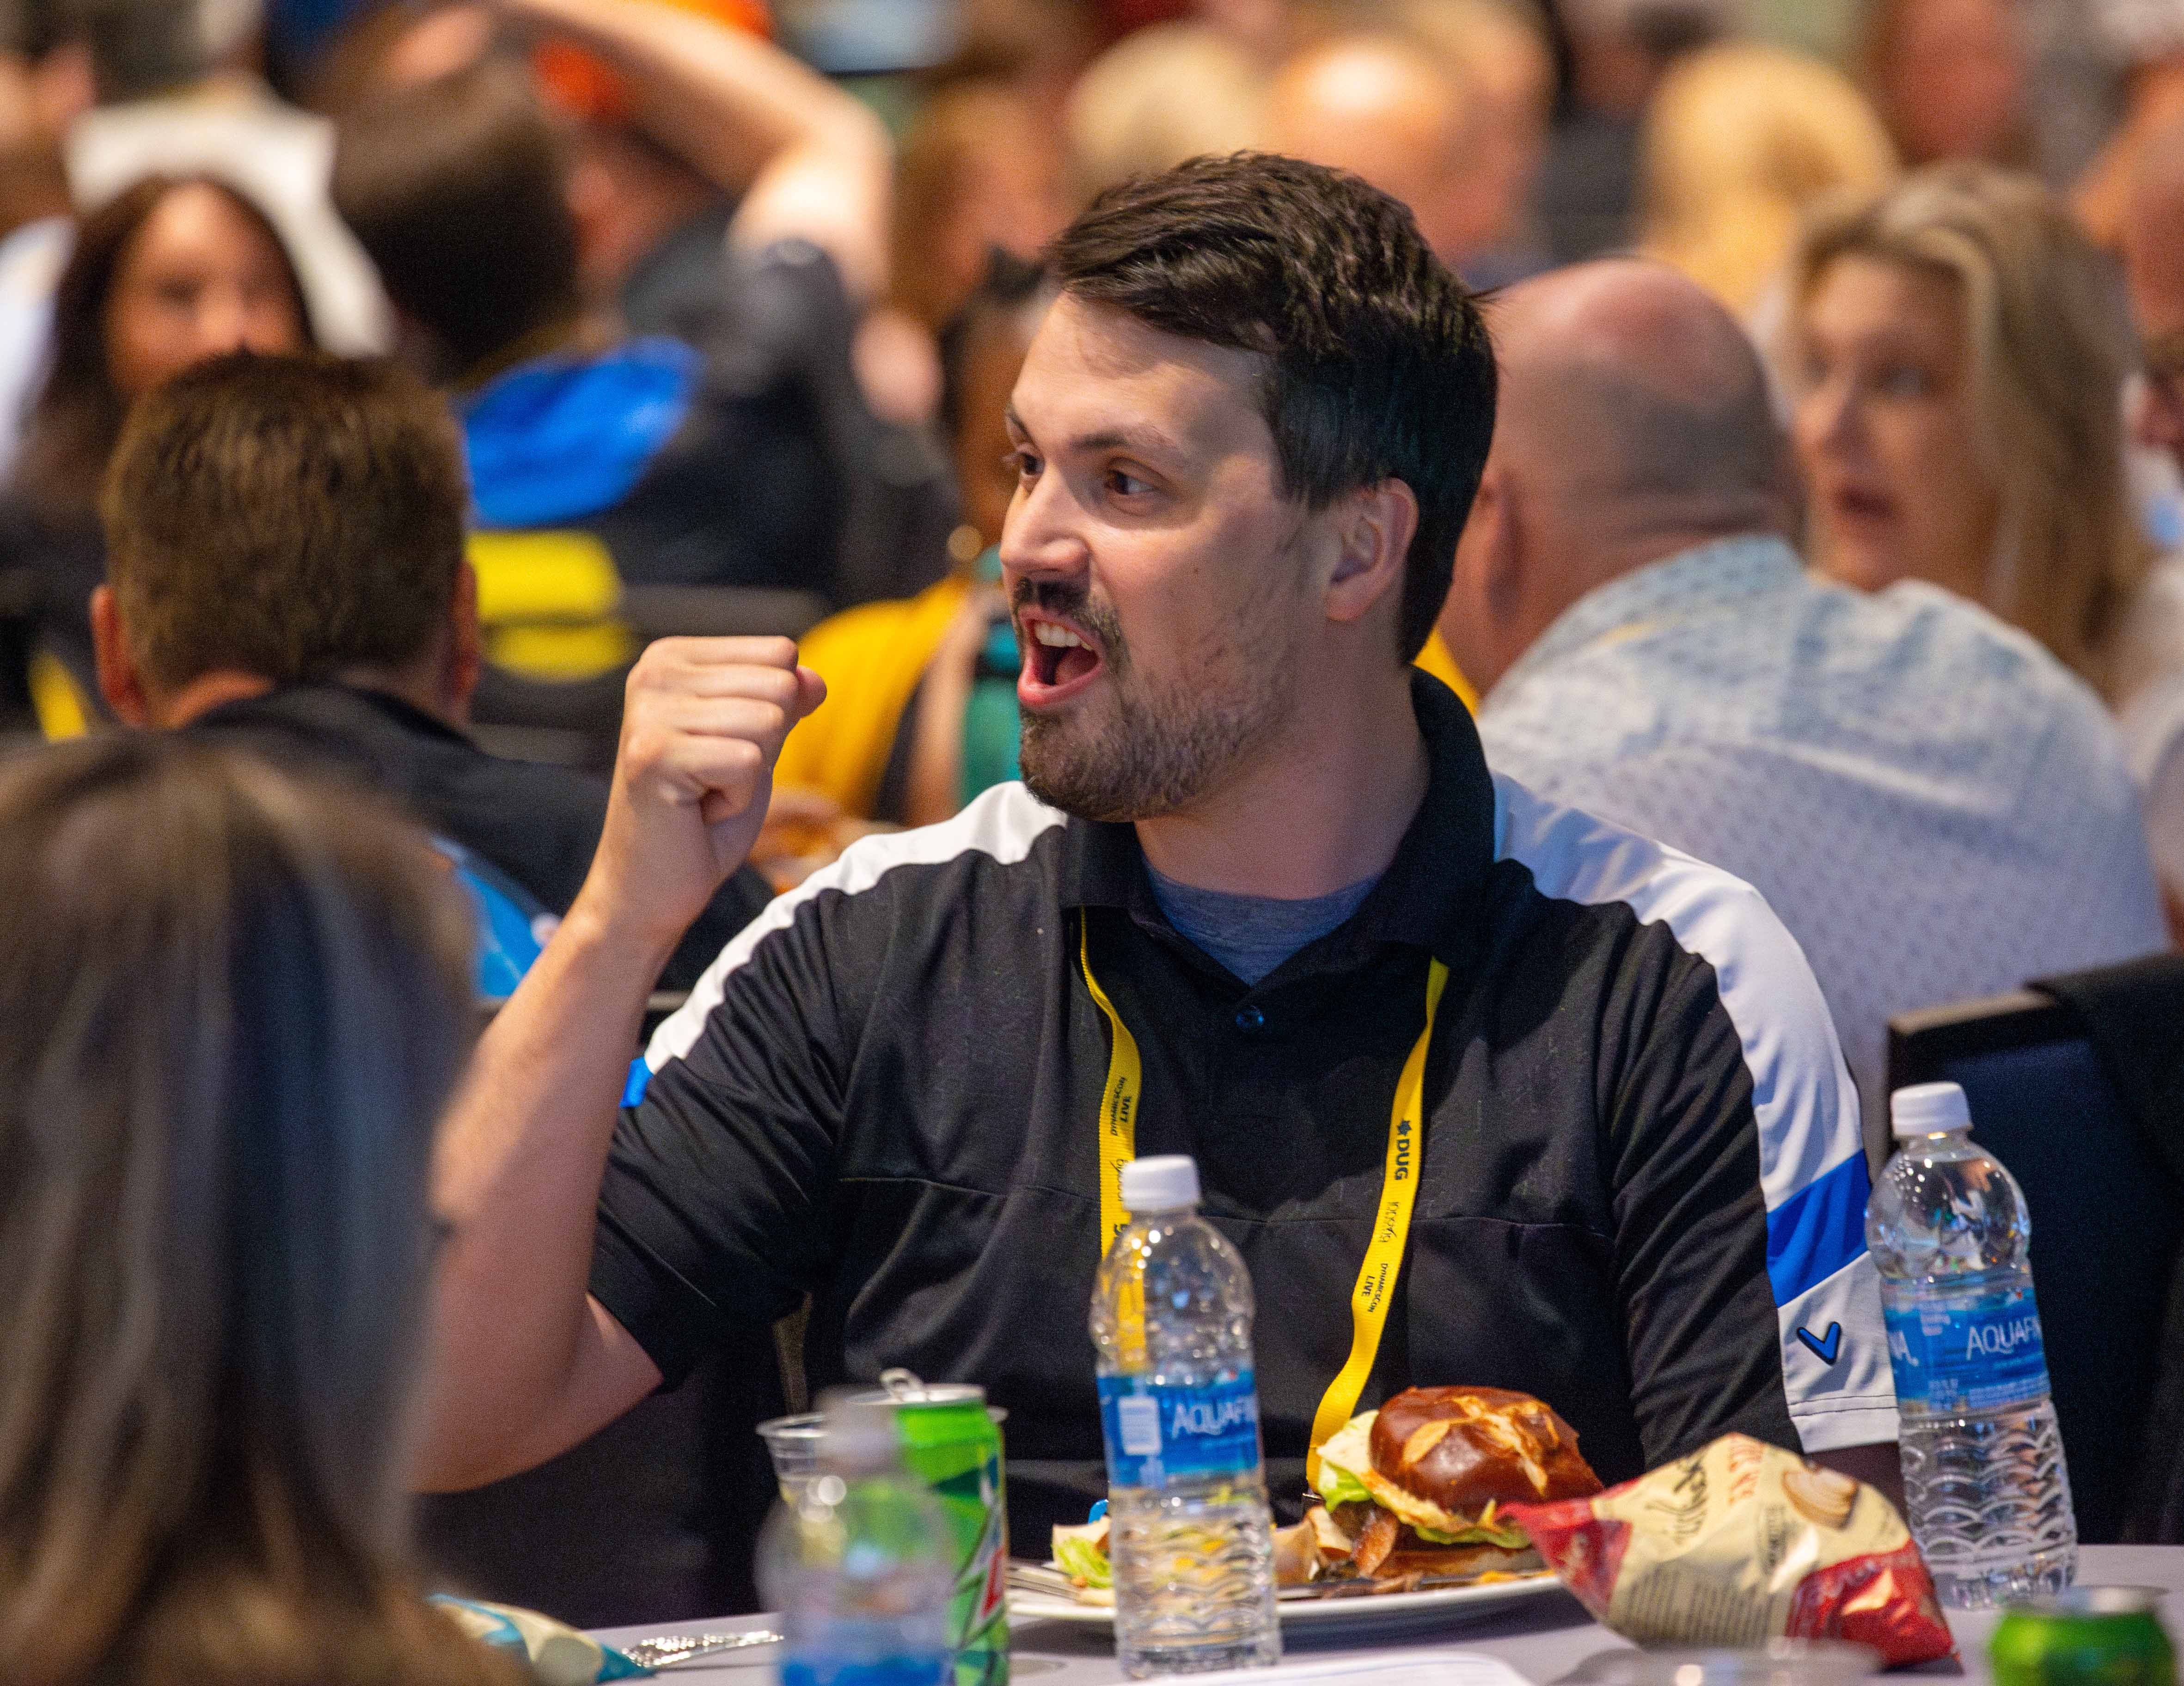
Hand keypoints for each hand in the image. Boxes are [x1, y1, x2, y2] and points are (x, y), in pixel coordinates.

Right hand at [580, 637, 824, 952]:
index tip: (725, 753)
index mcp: (674, 657)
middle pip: (778, 686)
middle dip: (766, 746)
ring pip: (768, 722)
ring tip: (705, 794)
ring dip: (751, 775)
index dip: (774, 715)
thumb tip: (814, 680)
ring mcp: (649, 712)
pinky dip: (739, 799)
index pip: (779, 653)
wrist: (651, 887)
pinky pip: (749, 762)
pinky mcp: (653, 754)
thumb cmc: (704, 817)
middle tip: (716, 779)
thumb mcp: (758, 747)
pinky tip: (699, 811)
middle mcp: (654, 672)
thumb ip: (785, 704)